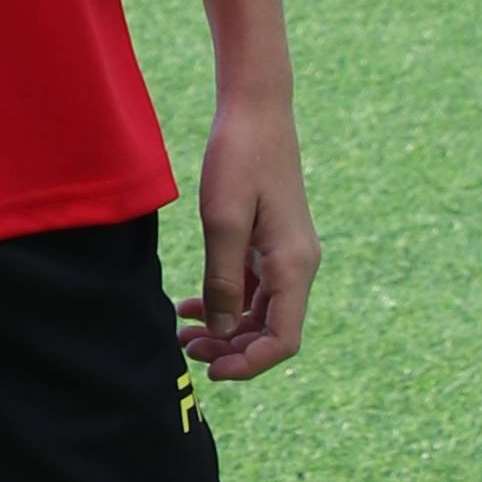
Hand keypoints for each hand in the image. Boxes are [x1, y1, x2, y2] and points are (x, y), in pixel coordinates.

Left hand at [180, 90, 319, 381]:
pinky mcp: (271, 245)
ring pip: (261, 314)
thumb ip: (223, 280)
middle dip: (231, 350)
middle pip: (272, 332)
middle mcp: (298, 266)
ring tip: (183, 335)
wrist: (255, 111)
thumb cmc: (238, 158)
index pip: (283, 340)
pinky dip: (226, 303)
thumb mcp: (222, 220)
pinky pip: (253, 290)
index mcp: (294, 265)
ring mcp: (286, 256)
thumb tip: (224, 333)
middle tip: (185, 350)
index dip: (249, 364)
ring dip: (226, 330)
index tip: (211, 370)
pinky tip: (191, 306)